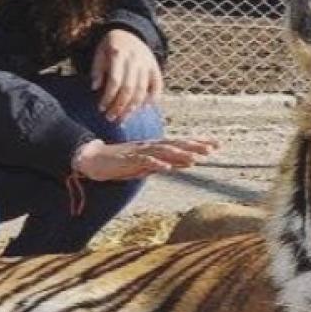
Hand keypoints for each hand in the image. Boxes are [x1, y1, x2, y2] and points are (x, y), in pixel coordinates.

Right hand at [71, 135, 216, 181]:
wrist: (94, 160)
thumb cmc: (121, 163)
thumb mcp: (145, 166)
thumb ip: (164, 163)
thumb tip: (183, 164)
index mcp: (155, 147)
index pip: (180, 143)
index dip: (198, 143)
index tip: (216, 144)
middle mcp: (150, 146)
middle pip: (176, 144)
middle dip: (195, 146)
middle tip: (213, 148)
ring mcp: (139, 152)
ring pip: (163, 151)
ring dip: (179, 154)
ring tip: (194, 158)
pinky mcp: (128, 159)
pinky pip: (144, 161)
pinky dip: (156, 163)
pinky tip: (167, 167)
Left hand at [91, 28, 163, 124]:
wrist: (129, 32)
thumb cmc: (110, 46)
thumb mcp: (99, 52)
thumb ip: (96, 69)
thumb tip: (95, 87)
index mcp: (119, 54)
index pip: (115, 81)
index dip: (108, 97)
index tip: (101, 108)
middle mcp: (135, 59)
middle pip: (129, 89)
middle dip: (119, 107)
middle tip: (111, 118)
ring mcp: (147, 63)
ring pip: (142, 90)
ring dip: (132, 108)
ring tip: (123, 119)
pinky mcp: (155, 67)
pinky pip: (158, 84)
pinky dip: (153, 97)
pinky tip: (145, 108)